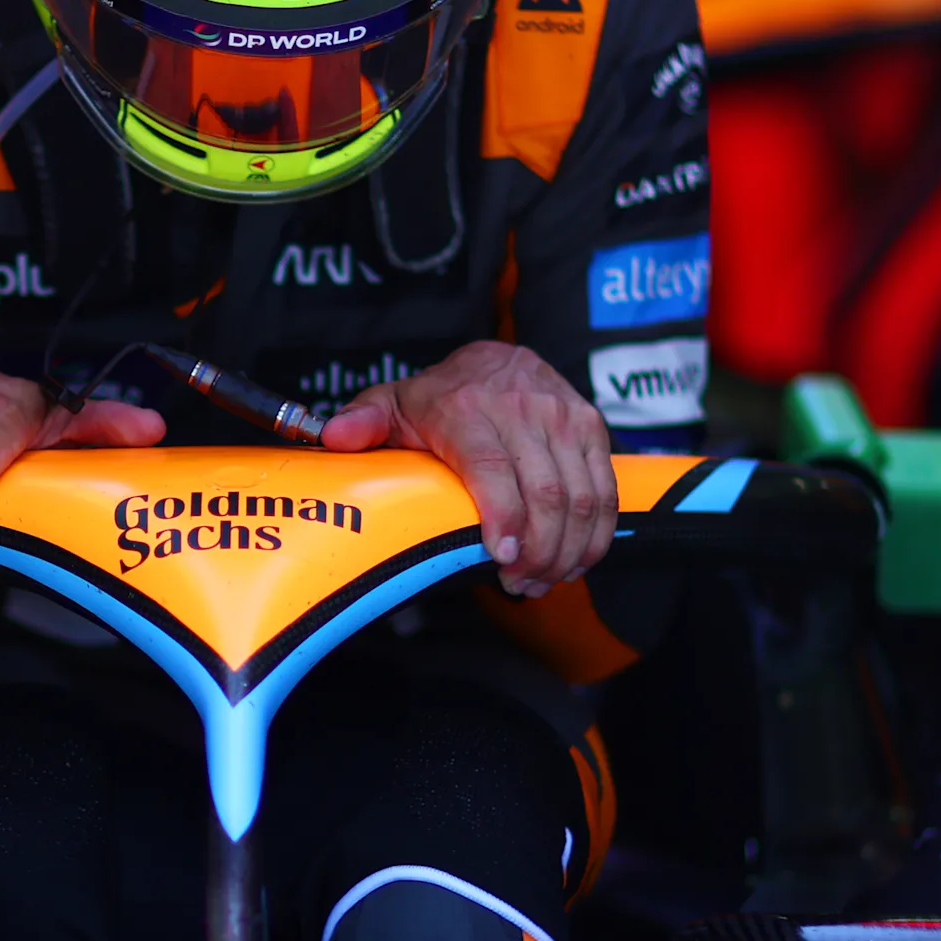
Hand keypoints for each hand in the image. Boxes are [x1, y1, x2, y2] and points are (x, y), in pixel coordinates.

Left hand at [321, 341, 614, 597]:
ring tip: (544, 578)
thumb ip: (363, 420)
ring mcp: (563, 416)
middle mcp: (522, 408)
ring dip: (568, 549)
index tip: (501, 558)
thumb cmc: (440, 396)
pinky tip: (575, 559)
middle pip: (546, 493)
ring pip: (581, 496)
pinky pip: (604, 489)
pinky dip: (596, 533)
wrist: (495, 358)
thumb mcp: (394, 403)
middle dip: (539, 551)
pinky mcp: (591, 427)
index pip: (492, 468)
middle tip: (520, 583)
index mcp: (468, 407)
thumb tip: (335, 437)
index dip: (503, 518)